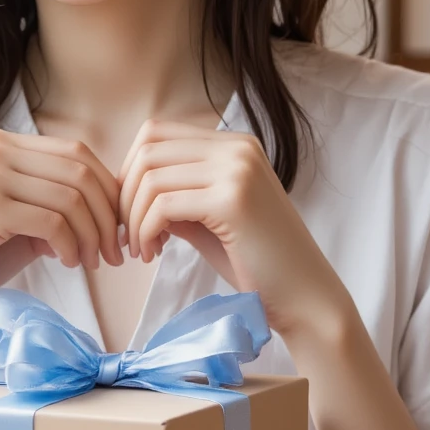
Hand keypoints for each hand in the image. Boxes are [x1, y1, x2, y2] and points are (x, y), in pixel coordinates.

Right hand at [0, 129, 122, 333]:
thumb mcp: (25, 216)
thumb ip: (62, 199)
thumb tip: (118, 200)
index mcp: (1, 142)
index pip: (77, 151)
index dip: (108, 189)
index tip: (118, 227)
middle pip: (79, 171)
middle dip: (108, 215)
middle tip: (115, 252)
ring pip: (71, 198)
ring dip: (92, 235)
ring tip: (92, 262)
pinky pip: (53, 223)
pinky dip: (71, 246)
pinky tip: (68, 263)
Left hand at [118, 120, 349, 339]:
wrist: (305, 297)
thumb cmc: (257, 263)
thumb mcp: (208, 219)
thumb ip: (175, 197)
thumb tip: (128, 190)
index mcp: (235, 145)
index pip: (157, 132)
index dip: (129, 170)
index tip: (130, 211)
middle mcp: (238, 148)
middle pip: (148, 149)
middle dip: (125, 194)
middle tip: (127, 234)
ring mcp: (237, 170)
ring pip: (151, 178)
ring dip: (133, 218)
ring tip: (142, 249)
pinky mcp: (233, 200)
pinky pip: (163, 206)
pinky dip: (146, 231)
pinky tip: (153, 254)